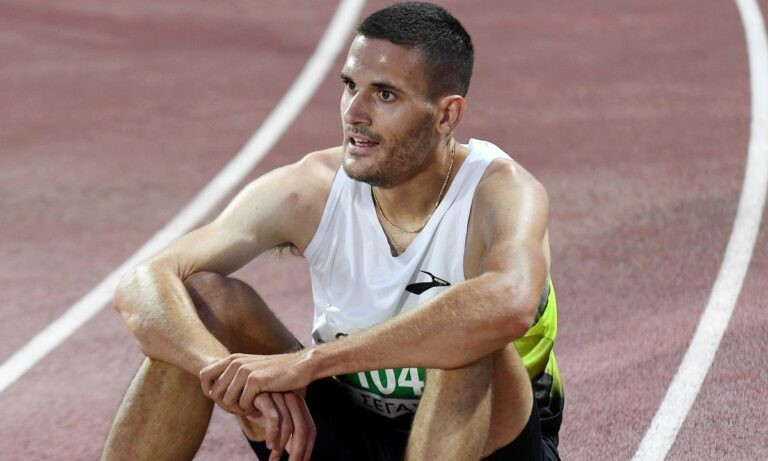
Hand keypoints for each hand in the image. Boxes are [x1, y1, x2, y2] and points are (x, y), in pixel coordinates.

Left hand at [199, 352, 313, 412]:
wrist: (300, 366)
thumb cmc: (276, 373)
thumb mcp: (252, 370)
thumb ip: (234, 376)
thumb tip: (212, 391)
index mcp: (233, 359)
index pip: (203, 375)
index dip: (208, 391)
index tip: (222, 400)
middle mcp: (236, 362)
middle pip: (215, 393)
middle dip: (226, 406)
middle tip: (242, 407)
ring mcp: (245, 370)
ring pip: (228, 401)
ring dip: (239, 409)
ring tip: (251, 406)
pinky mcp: (255, 379)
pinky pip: (242, 403)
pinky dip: (250, 409)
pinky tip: (260, 405)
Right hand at [247, 392, 315, 460]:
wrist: (243, 397)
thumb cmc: (263, 412)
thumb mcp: (280, 424)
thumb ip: (292, 437)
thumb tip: (302, 458)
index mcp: (300, 405)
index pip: (310, 429)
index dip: (308, 448)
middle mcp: (293, 398)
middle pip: (302, 428)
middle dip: (298, 451)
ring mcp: (279, 395)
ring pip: (287, 425)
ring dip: (280, 447)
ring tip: (274, 460)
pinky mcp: (265, 396)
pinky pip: (273, 418)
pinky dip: (272, 435)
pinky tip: (268, 446)